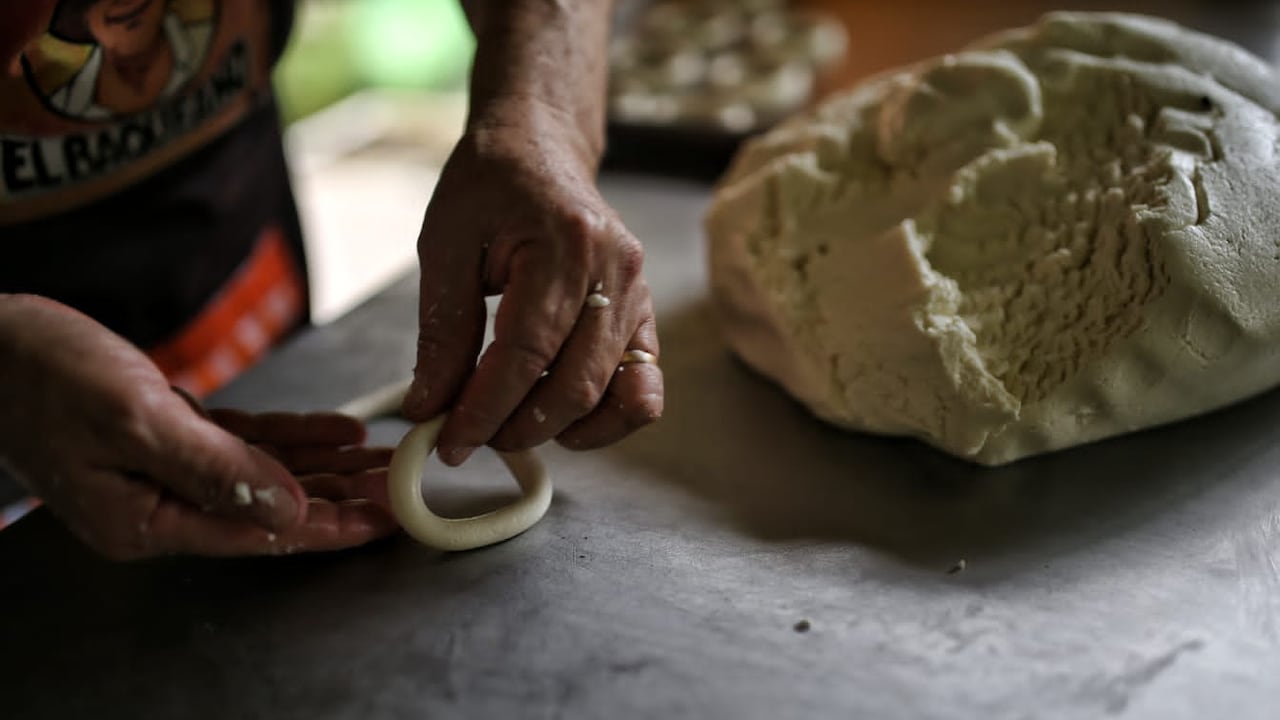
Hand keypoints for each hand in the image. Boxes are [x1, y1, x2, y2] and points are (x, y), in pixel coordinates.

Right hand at [0, 295, 396, 558]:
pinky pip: (248, 445)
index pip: (257, 533)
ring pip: (267, 476)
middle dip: (340, 499)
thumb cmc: (46, 375)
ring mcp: (167, 472)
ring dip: (328, 469)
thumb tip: (289, 508)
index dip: (326, 526)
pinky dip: (294, 437)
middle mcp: (160, 505)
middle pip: (271, 509)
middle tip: (402, 488)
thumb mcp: (136, 420)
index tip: (383, 520)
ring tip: (386, 464)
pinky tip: (341, 432)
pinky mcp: (171, 437)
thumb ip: (217, 470)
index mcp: (146, 521)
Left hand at [403, 102, 663, 464]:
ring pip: (613, 396)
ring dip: (558, 430)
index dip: (485, 408)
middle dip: (516, 428)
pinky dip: (605, 420)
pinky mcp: (645, 316)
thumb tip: (430, 406)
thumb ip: (442, 330)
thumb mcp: (445, 245)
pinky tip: (560, 421)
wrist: (540, 149)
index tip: (448, 441)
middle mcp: (616, 273)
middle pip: (574, 384)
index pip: (526, 353)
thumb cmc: (489, 187)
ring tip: (510, 428)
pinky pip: (642, 388)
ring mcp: (639, 296)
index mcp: (565, 245)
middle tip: (468, 437)